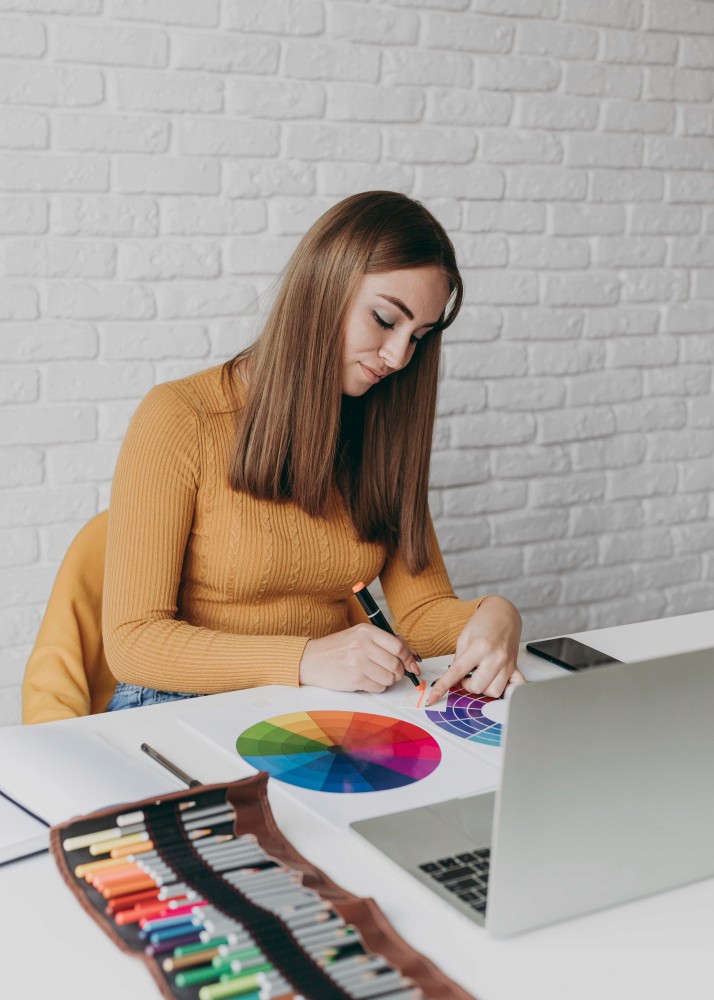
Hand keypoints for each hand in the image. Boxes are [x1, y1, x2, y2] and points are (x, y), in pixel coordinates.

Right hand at [299, 624, 420, 692]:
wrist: (311, 660)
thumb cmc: (337, 648)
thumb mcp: (359, 636)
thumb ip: (383, 642)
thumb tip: (411, 655)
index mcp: (366, 631)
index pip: (398, 645)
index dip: (408, 658)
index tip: (412, 665)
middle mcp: (362, 645)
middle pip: (395, 663)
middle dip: (399, 672)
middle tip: (395, 673)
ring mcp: (358, 662)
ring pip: (389, 677)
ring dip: (388, 680)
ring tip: (378, 676)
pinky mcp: (354, 679)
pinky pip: (378, 687)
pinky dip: (378, 687)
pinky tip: (369, 681)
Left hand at [426, 596, 524, 705]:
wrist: (503, 613)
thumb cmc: (484, 622)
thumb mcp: (464, 637)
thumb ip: (458, 660)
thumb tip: (453, 679)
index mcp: (480, 647)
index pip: (457, 672)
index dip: (443, 686)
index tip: (434, 697)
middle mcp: (496, 657)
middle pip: (478, 687)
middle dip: (467, 685)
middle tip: (467, 674)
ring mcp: (508, 664)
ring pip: (494, 692)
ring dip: (484, 688)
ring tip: (481, 676)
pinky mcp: (516, 667)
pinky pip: (515, 688)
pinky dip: (506, 690)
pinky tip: (498, 682)